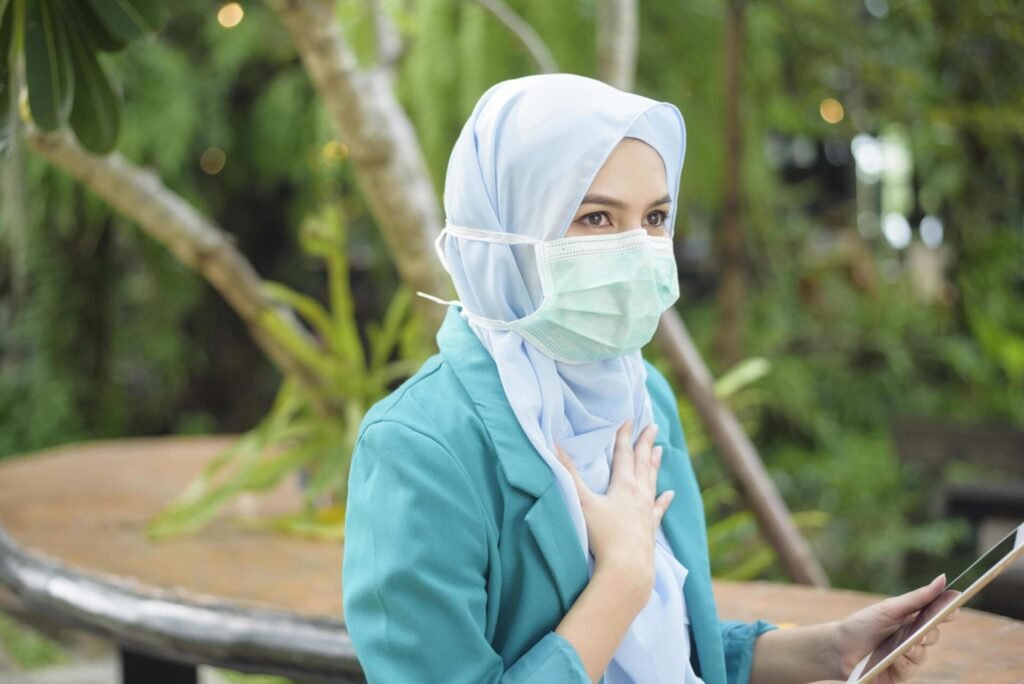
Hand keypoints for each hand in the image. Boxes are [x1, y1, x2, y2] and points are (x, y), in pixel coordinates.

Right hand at [554, 419, 675, 610]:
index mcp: (623, 485)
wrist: (628, 568)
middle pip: (642, 462)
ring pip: (652, 481)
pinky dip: (664, 500)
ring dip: (655, 465)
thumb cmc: (603, 535)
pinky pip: (659, 509)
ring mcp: (647, 512)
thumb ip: (568, 474)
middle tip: (653, 426)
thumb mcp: (582, 502)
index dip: (625, 436)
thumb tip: (554, 446)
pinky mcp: (650, 529)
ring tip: (660, 450)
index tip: (630, 419)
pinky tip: (670, 494)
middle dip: (645, 443)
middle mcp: (639, 494)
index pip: (624, 454)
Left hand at [832, 574, 960, 682]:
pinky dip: (904, 663)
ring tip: (904, 646)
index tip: (955, 607)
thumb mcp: (890, 609)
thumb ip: (918, 597)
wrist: (838, 648)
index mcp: (910, 617)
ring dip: (914, 649)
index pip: (936, 614)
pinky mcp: (899, 672)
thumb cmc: (863, 624)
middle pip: (933, 634)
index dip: (949, 611)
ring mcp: (906, 656)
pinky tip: (895, 658)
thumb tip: (944, 579)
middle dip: (929, 632)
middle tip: (922, 631)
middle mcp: (911, 636)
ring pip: (923, 654)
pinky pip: (910, 669)